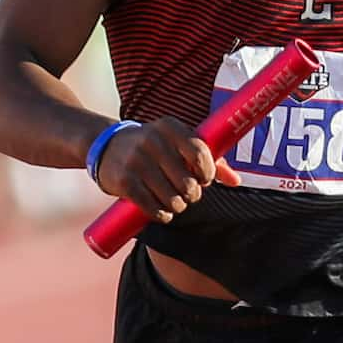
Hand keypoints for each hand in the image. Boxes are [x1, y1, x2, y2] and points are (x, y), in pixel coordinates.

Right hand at [92, 118, 241, 223]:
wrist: (106, 147)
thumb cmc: (153, 148)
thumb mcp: (176, 144)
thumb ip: (206, 159)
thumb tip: (235, 181)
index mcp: (169, 127)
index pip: (199, 152)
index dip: (207, 173)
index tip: (204, 179)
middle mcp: (152, 140)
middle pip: (187, 182)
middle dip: (192, 194)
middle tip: (187, 194)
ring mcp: (136, 161)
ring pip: (172, 198)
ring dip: (178, 207)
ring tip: (174, 203)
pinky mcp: (124, 181)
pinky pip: (152, 207)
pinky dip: (162, 215)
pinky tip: (163, 212)